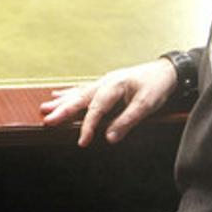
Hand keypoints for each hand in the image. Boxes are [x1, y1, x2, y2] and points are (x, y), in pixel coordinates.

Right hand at [40, 59, 176, 146]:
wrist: (167, 70)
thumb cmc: (157, 85)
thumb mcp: (147, 105)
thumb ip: (127, 121)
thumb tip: (109, 138)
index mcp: (114, 86)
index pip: (96, 110)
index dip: (88, 127)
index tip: (82, 142)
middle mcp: (105, 82)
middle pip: (80, 98)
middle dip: (62, 110)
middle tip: (47, 120)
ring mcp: (103, 81)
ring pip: (78, 93)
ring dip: (61, 102)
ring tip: (45, 107)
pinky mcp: (105, 84)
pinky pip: (82, 89)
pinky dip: (69, 93)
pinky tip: (58, 95)